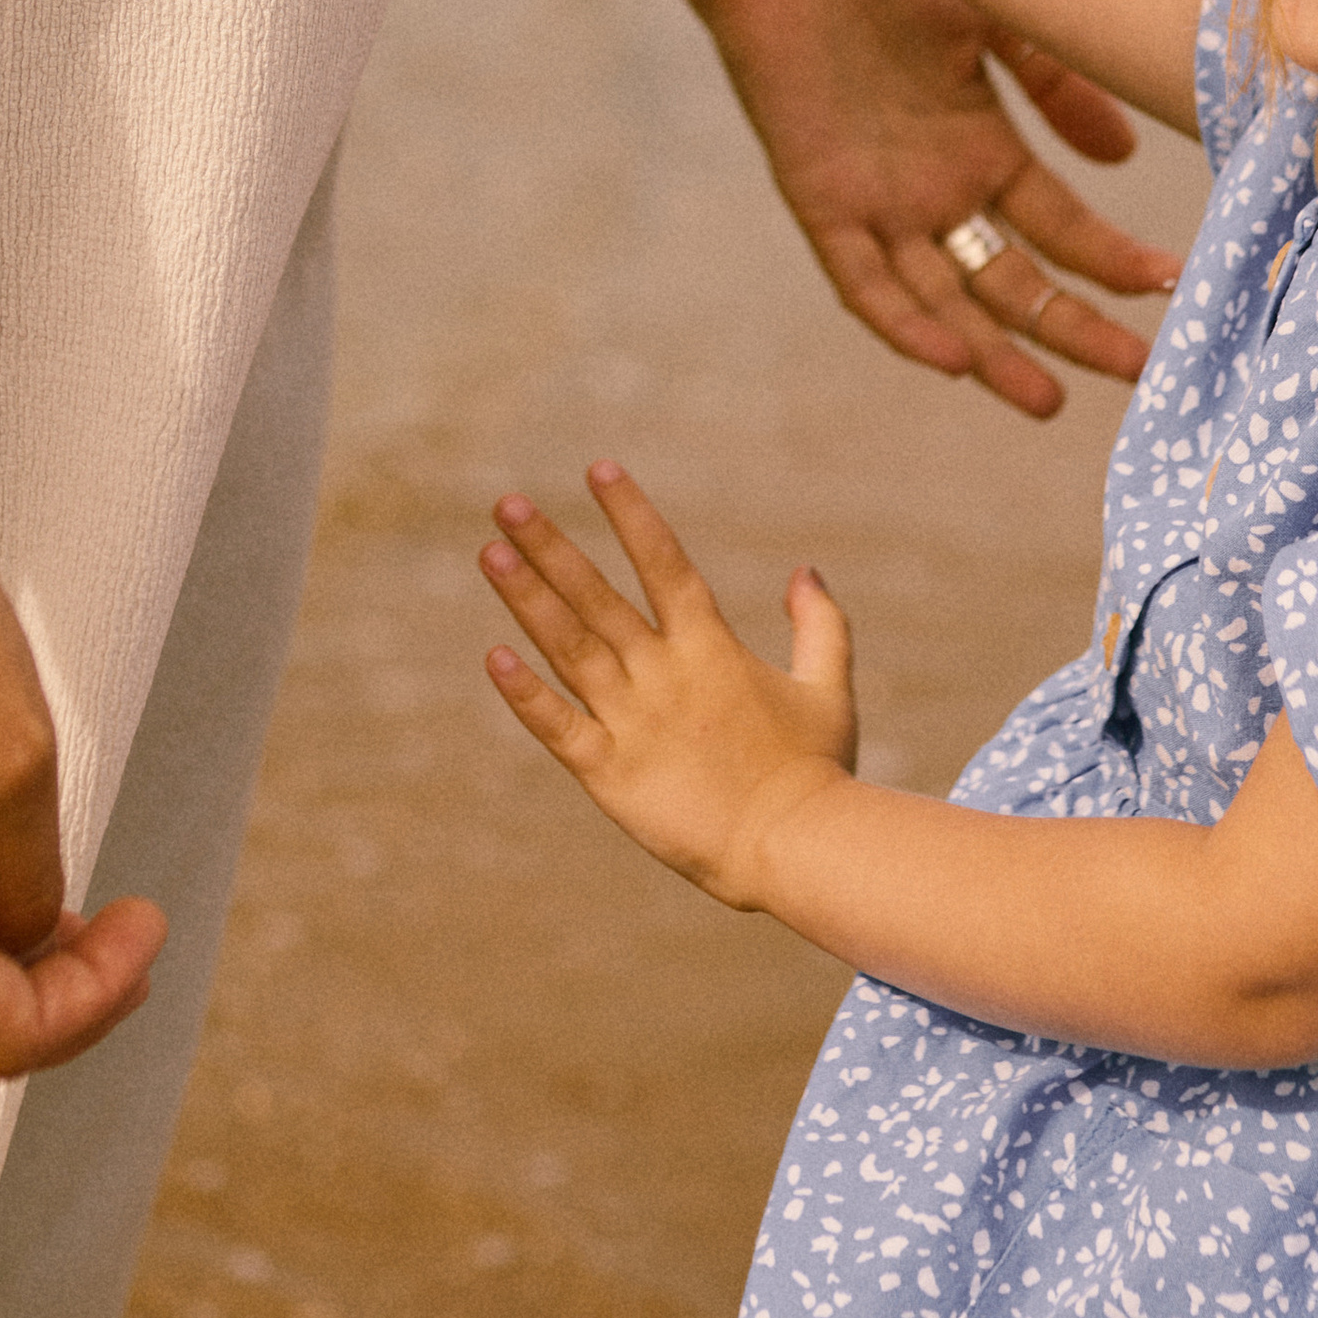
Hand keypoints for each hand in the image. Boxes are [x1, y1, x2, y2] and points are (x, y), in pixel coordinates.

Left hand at [481, 464, 856, 904]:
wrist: (796, 849)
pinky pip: (558, 726)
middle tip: (507, 502)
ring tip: (489, 552)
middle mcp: (663, 674)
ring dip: (527, 600)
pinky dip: (525, 694)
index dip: (631, 515)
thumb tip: (804, 570)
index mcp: (711, 649)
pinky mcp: (610, 773)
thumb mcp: (828, 690)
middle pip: (597, 597)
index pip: (664, 563)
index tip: (598, 469)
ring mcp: (633, 721)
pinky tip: (493, 657)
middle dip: (551, 547)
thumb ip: (820, 626)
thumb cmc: (817, 774)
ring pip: (569, 648)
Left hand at [699, 0, 1178, 413]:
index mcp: (982, 149)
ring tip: (1048, 402)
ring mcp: (879, 202)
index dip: (1114, 263)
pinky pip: (862, 280)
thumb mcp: (994, 21)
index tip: (1174, 288)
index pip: (1061, 231)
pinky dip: (903, 322)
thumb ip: (1057, 85)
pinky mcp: (820, 199)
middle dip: (1076, 330)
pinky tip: (951, 360)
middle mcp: (937, 189)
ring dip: (994, 353)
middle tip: (1141, 375)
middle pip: (1015, 282)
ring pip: (945, 299)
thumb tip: (1121, 160)